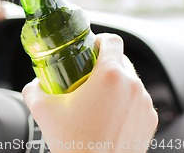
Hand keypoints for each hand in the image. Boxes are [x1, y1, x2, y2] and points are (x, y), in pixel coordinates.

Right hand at [22, 34, 157, 152]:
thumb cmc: (74, 144)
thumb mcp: (42, 109)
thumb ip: (34, 88)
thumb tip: (35, 83)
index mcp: (110, 76)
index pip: (112, 41)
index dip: (99, 40)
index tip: (89, 49)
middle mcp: (132, 87)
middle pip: (120, 60)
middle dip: (102, 64)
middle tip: (84, 76)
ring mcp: (144, 105)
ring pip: (129, 81)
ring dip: (113, 84)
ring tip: (94, 99)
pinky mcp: (149, 121)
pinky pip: (136, 101)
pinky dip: (123, 102)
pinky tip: (105, 115)